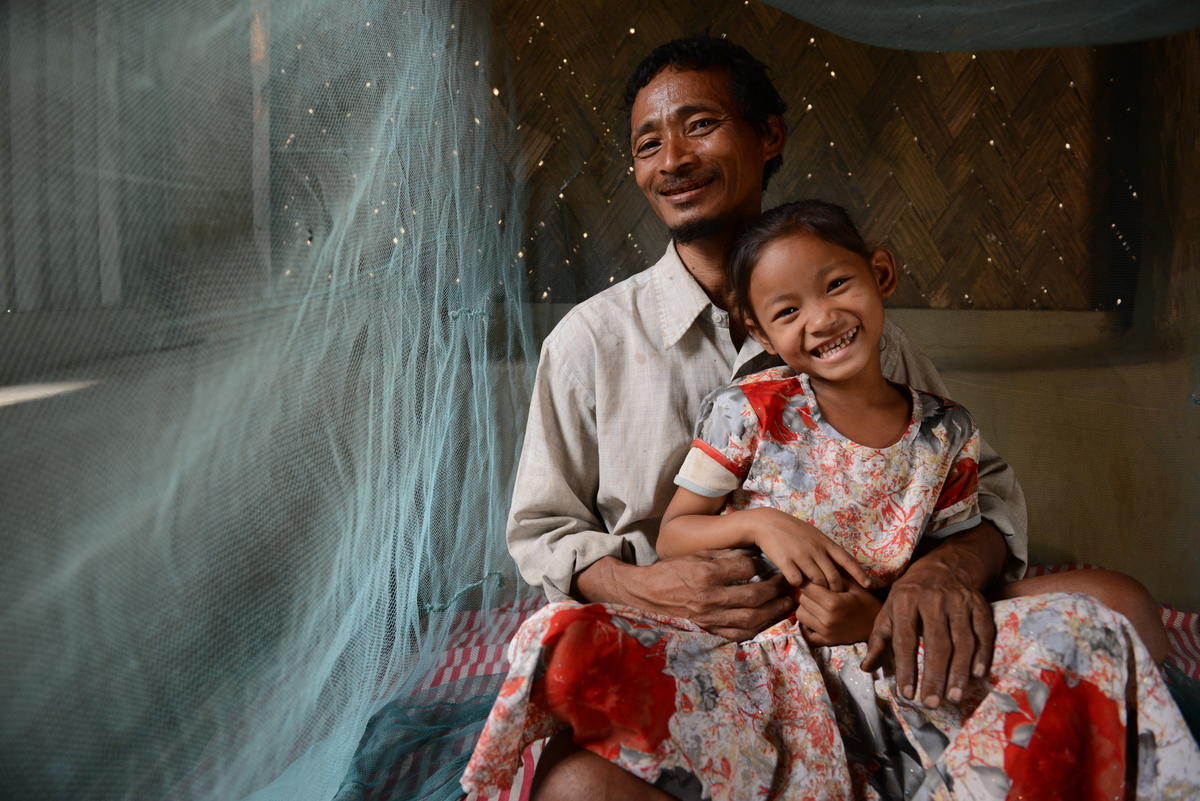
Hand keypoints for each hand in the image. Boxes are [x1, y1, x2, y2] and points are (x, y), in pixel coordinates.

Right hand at [579, 551, 794, 640]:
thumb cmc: (673, 570)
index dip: (762, 565)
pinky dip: (759, 628)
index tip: (770, 563)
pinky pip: (740, 633)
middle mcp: (709, 597)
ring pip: (752, 618)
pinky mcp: (710, 630)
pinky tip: (770, 620)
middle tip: (790, 584)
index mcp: (706, 573)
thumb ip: (725, 554)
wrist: (648, 594)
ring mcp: (710, 617)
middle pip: (754, 597)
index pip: (746, 569)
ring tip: (788, 603)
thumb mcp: (697, 554)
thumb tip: (753, 552)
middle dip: (777, 590)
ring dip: (775, 612)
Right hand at [747, 508, 871, 591]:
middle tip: (835, 597)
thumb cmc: (793, 531)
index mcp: (825, 543)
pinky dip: (799, 586)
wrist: (768, 523)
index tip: (869, 586)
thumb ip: (827, 549)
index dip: (859, 574)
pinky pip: (797, 581)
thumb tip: (842, 565)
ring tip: (816, 594)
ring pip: (817, 581)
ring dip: (818, 590)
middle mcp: (816, 550)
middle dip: (836, 590)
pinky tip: (797, 584)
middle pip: (833, 577)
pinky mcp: (786, 561)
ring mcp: (801, 556)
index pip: (847, 560)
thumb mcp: (814, 535)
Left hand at [794, 581, 882, 646]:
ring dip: (806, 608)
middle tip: (816, 592)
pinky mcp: (826, 641)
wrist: (877, 625)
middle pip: (802, 600)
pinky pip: (805, 632)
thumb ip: (833, 577)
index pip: (807, 588)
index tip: (813, 580)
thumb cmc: (866, 602)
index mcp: (833, 602)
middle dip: (807, 594)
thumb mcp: (853, 585)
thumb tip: (814, 568)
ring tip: (816, 605)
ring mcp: (825, 632)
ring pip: (800, 614)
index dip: (809, 581)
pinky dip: (807, 625)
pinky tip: (815, 618)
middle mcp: (827, 618)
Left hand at [860, 564, 994, 706]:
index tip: (907, 694)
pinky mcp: (979, 605)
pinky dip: (983, 654)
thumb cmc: (910, 595)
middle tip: (932, 703)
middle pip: (937, 643)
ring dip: (959, 672)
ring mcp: (959, 602)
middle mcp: (933, 600)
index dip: (906, 668)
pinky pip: (984, 632)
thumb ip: (879, 640)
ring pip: (962, 641)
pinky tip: (978, 675)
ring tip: (954, 697)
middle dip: (934, 676)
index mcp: (905, 601)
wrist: (944, 566)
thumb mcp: (889, 611)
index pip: (905, 639)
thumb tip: (866, 668)